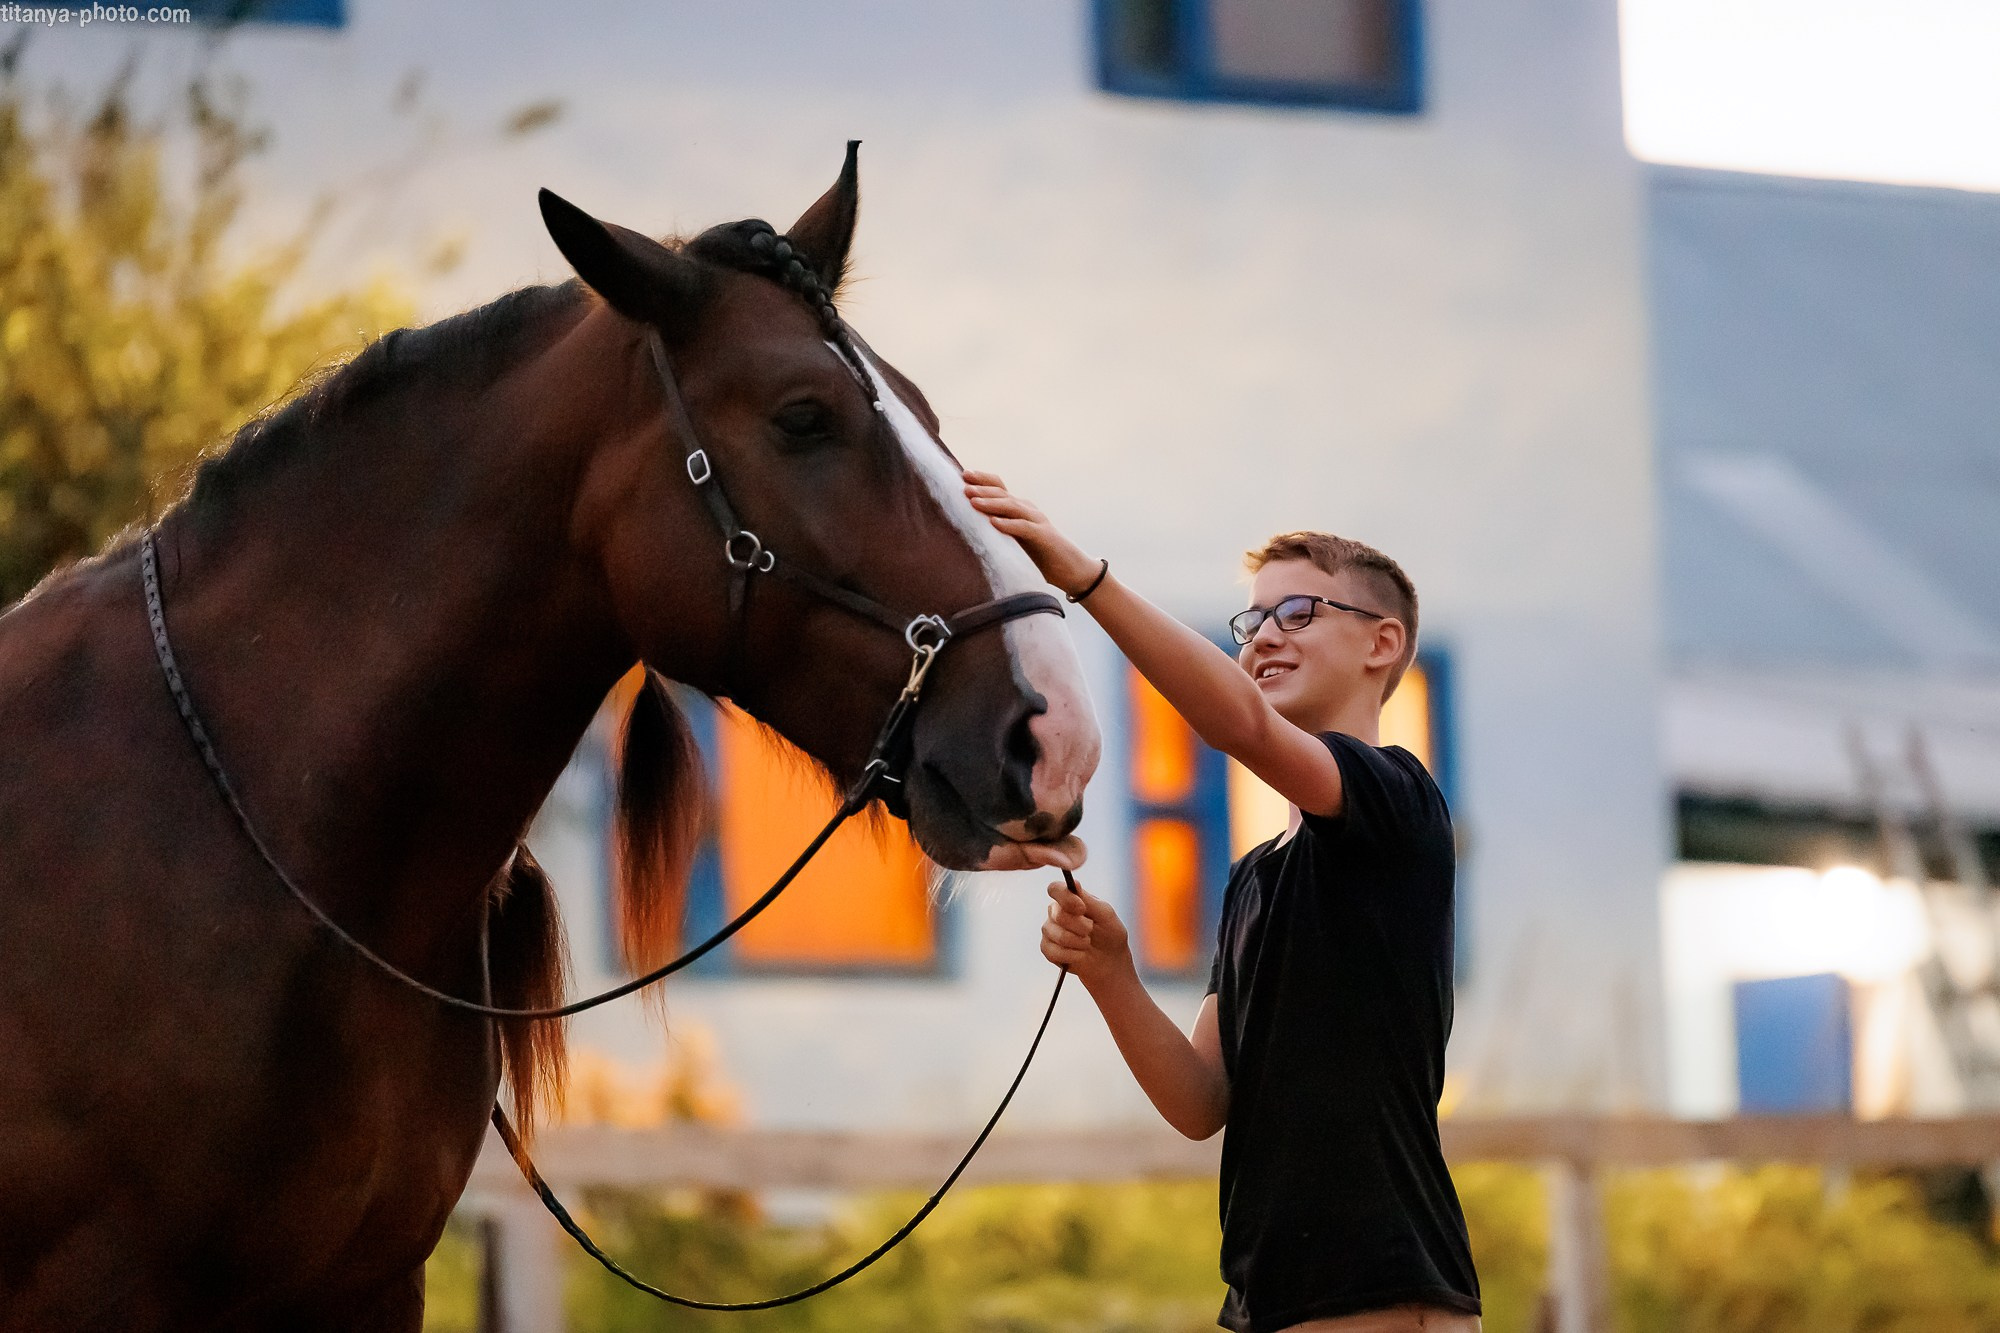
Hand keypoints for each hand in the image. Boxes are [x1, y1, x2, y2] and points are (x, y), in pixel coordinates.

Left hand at [963, 471, 1102, 596]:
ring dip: (992, 503)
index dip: (983, 480)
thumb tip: (969, 529)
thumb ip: (998, 531)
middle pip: (1003, 494)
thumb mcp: (1014, 540)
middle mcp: (1028, 511)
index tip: (963, 475)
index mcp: (1020, 509)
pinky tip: (994, 523)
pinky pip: (1024, 528)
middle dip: (982, 488)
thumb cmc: (1040, 557)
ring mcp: (1037, 522)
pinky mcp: (1044, 537)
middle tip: (963, 486)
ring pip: (1012, 507)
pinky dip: (1009, 524)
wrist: (1072, 570)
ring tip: (973, 501)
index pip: (999, 489)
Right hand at [1040, 877, 1132, 988]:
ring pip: (1056, 934)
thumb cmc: (1109, 933)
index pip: (1055, 889)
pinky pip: (1053, 951)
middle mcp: (1056, 912)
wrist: (1110, 961)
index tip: (1082, 909)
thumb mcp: (1105, 914)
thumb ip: (1088, 900)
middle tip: (1091, 930)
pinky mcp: (1047, 949)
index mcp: (1069, 898)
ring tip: (1087, 943)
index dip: (1066, 899)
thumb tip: (1074, 883)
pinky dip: (1072, 955)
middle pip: (1058, 915)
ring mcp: (1049, 930)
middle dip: (1080, 926)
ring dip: (1077, 942)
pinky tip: (1080, 954)